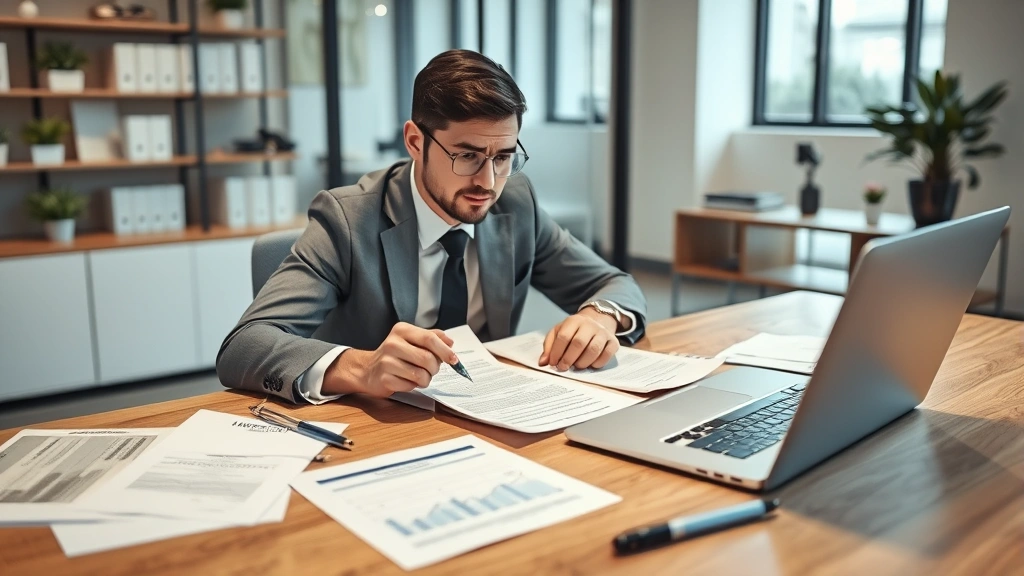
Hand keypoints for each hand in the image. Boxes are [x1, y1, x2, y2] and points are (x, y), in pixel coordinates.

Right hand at [324, 323, 456, 396]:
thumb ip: (432, 337)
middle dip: (435, 368)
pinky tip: (405, 380)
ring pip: (421, 375)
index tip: (454, 360)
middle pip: (427, 358)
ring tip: (418, 375)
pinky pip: (410, 386)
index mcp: (402, 330)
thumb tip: (450, 342)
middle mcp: (392, 343)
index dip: (445, 350)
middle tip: (431, 369)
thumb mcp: (412, 339)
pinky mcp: (384, 378)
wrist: (368, 370)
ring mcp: (386, 361)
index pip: (429, 338)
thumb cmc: (395, 354)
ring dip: (426, 379)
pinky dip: (413, 386)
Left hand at [539, 309, 619, 370]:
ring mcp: (603, 333)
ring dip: (582, 362)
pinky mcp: (613, 342)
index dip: (556, 352)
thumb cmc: (574, 330)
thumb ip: (549, 346)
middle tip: (563, 367)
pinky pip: (607, 354)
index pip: (564, 336)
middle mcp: (590, 325)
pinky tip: (590, 365)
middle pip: (579, 343)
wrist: (597, 321)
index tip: (552, 363)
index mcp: (574, 321)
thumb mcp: (559, 332)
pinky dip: (597, 363)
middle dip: (568, 358)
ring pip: (594, 349)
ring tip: (576, 366)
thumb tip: (543, 362)